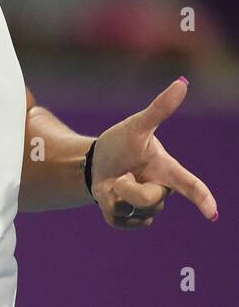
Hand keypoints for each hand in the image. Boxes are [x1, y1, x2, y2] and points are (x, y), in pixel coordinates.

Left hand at [90, 77, 218, 227]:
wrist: (94, 161)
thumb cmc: (120, 143)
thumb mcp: (136, 126)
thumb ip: (160, 109)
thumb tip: (182, 83)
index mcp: (167, 170)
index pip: (190, 186)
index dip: (202, 199)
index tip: (212, 214)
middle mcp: (161, 190)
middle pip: (151, 200)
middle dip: (129, 188)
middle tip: (119, 175)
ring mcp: (144, 206)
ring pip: (135, 212)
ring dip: (116, 197)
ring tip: (115, 183)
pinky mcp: (127, 218)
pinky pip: (120, 223)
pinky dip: (110, 211)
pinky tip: (110, 198)